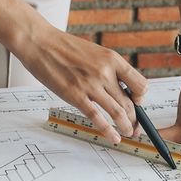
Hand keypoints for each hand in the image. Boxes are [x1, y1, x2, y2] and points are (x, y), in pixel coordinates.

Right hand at [10, 22, 147, 144]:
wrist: (40, 42)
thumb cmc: (63, 47)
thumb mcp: (94, 52)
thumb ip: (107, 69)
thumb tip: (118, 88)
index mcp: (112, 59)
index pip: (140, 84)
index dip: (141, 98)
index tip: (137, 104)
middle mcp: (105, 72)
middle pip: (130, 103)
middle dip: (134, 119)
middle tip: (134, 128)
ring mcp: (91, 84)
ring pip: (118, 112)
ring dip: (125, 127)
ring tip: (126, 133)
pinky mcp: (76, 95)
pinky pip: (98, 118)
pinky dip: (108, 131)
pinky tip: (113, 138)